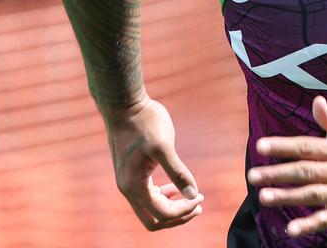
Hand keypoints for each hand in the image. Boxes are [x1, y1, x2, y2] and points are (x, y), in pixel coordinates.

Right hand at [102, 97, 203, 230]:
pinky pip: (148, 196)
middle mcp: (128, 189)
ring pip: (151, 210)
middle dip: (177, 217)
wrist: (125, 106)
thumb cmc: (145, 122)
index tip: (200, 196)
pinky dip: (164, 197)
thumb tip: (193, 194)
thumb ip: (178, 172)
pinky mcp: (132, 173)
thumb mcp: (164, 146)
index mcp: (134, 186)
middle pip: (153, 220)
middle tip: (198, 205)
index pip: (162, 213)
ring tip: (193, 198)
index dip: (183, 210)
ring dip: (172, 208)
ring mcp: (128, 182)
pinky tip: (178, 187)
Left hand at [247, 96, 326, 238]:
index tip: (260, 145)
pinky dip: (309, 225)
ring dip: (287, 196)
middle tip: (252, 175)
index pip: (307, 146)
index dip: (283, 146)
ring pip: (313, 195)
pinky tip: (290, 229)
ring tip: (263, 197)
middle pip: (306, 172)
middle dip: (278, 173)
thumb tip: (317, 100)